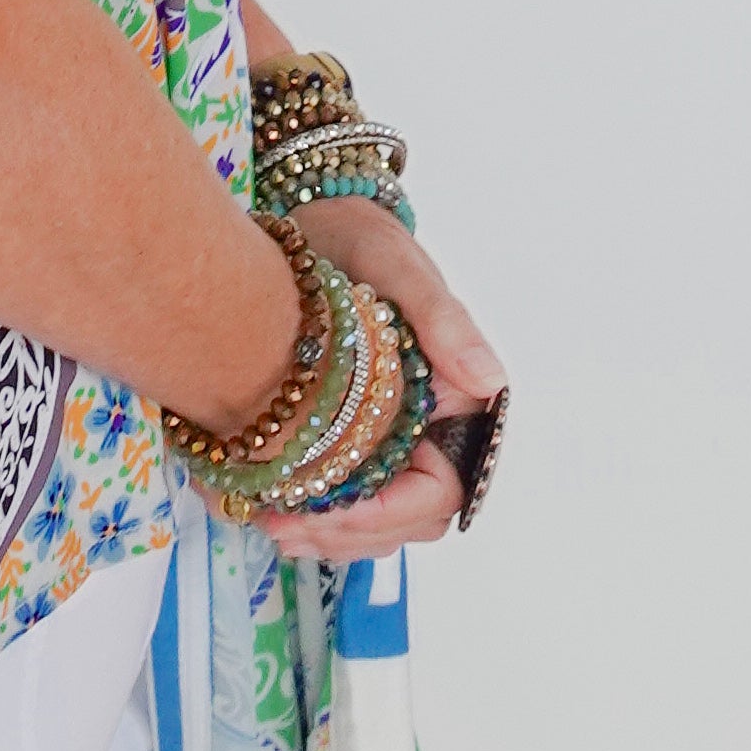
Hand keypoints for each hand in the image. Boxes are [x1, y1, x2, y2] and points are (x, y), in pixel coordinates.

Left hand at [259, 196, 507, 562]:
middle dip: (345, 532)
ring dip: (325, 533)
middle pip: (405, 518)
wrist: (310, 216)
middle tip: (278, 526)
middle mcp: (429, 426)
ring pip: (373, 518)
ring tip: (265, 523)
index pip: (440, 489)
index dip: (389, 514)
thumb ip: (443, 323)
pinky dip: (309, 510)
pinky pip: (342, 494)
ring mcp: (391, 434)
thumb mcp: (396, 267)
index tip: (330, 512)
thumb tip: (489, 382)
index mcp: (456, 397)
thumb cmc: (358, 234)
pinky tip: (261, 505)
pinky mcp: (353, 434)